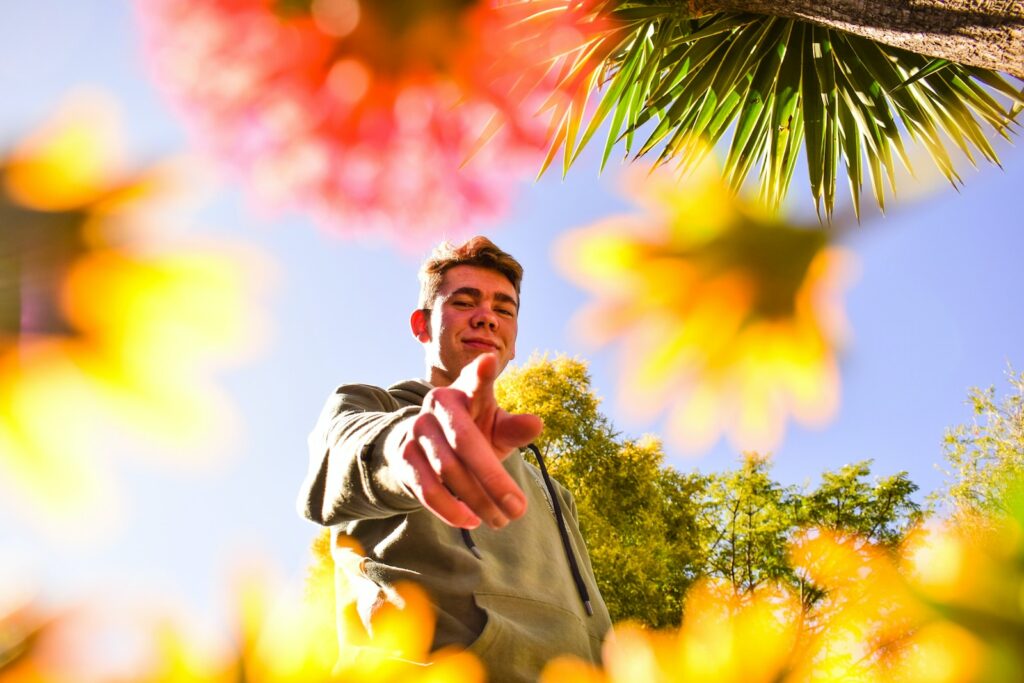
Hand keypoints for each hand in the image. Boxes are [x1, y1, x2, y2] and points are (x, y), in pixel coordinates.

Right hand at [384, 353, 542, 528]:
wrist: (425, 445)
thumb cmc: (473, 432)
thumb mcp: (496, 428)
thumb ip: (514, 428)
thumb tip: (537, 424)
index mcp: (466, 390)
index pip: (476, 381)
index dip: (482, 373)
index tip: (491, 361)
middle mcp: (438, 405)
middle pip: (465, 442)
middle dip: (494, 479)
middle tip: (520, 509)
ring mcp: (418, 429)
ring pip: (448, 470)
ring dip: (478, 501)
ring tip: (502, 520)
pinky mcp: (405, 457)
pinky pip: (427, 488)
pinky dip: (451, 510)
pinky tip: (472, 521)